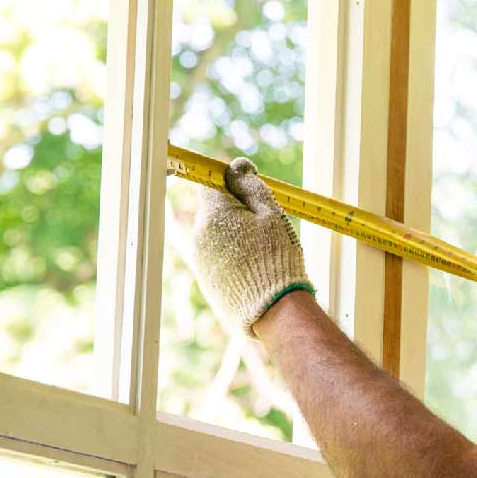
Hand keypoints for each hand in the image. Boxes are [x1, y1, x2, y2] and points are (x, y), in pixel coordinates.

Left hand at [192, 157, 313, 336]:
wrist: (273, 311)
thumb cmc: (276, 259)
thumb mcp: (271, 214)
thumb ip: (251, 186)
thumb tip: (237, 166)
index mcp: (213, 216)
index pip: (210, 183)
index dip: (229, 181)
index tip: (247, 187)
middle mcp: (199, 236)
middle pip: (214, 211)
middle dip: (236, 212)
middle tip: (265, 226)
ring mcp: (200, 261)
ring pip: (217, 235)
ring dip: (236, 235)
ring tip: (263, 252)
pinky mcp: (206, 280)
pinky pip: (217, 257)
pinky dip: (233, 257)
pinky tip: (255, 269)